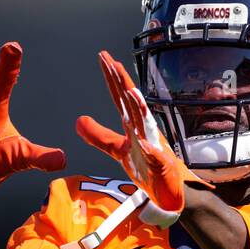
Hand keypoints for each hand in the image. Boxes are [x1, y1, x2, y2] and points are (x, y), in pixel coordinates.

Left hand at [76, 50, 209, 226]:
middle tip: (111, 62)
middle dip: (122, 83)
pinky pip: (156, 157)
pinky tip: (144, 141)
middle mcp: (144, 130)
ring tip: (129, 91)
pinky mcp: (162, 165)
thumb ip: (99, 136)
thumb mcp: (118, 149)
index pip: (120, 97)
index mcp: (133, 125)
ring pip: (145, 124)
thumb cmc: (148, 167)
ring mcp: (154, 146)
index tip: (103, 58)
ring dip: (138, 108)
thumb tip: (78, 120)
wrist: (171, 190)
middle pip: (132, 103)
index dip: (111, 78)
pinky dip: (150, 148)